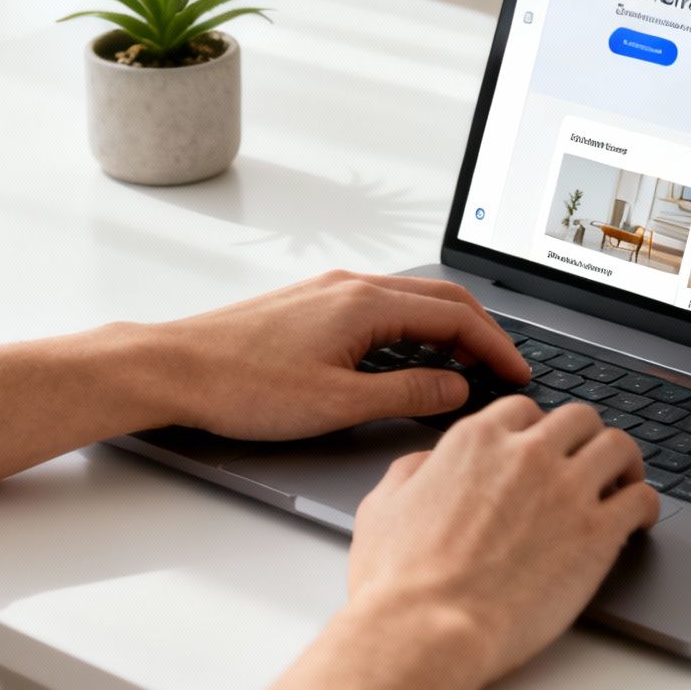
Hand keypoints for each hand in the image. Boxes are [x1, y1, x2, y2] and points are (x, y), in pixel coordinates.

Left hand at [116, 270, 532, 439]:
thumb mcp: (337, 403)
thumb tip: (456, 389)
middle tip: (506, 368)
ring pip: (410, 301)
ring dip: (447, 329)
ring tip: (468, 366)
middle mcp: (351, 285)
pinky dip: (413, 329)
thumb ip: (406, 395)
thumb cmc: (242, 387)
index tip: (518, 376)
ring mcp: (328, 291)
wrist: (172, 369)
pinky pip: (381, 308)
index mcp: (366, 303)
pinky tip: (410, 359)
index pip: (456, 317)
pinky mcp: (310, 304)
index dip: (496, 348)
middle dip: (482, 332)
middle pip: (440, 299)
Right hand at [344, 395, 661, 684]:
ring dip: (625, 462)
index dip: (538, 429)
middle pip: (579, 418)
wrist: (427, 627)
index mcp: (476, 441)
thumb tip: (427, 465)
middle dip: (586, 437)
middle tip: (589, 460)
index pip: (524, 410)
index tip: (544, 447)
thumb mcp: (383, 507)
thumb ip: (412, 472)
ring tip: (625, 482)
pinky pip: (642, 499)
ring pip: (619, 447)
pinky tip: (639, 519)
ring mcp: (567, 490)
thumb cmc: (400, 581)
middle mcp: (527, 454)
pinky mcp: (597, 533)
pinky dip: (645, 504)